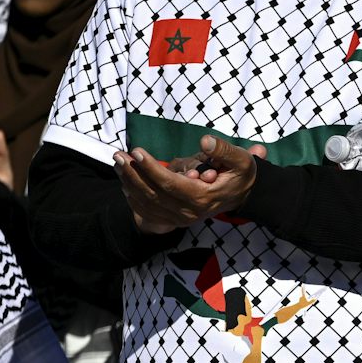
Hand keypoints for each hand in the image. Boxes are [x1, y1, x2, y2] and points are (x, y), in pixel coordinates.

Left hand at [114, 134, 265, 234]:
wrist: (243, 195)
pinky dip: (133, 198)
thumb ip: (224, 150)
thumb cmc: (240, 174)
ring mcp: (182, 219)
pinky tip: (125, 181)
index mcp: (203, 197)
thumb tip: (205, 142)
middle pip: (153, 194)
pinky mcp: (176, 220)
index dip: (151, 167)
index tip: (136, 151)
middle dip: (133, 173)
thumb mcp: (242, 160)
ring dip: (129, 183)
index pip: (170, 183)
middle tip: (118, 155)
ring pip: (147, 203)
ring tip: (118, 163)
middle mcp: (190, 212)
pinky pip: (148, 212)